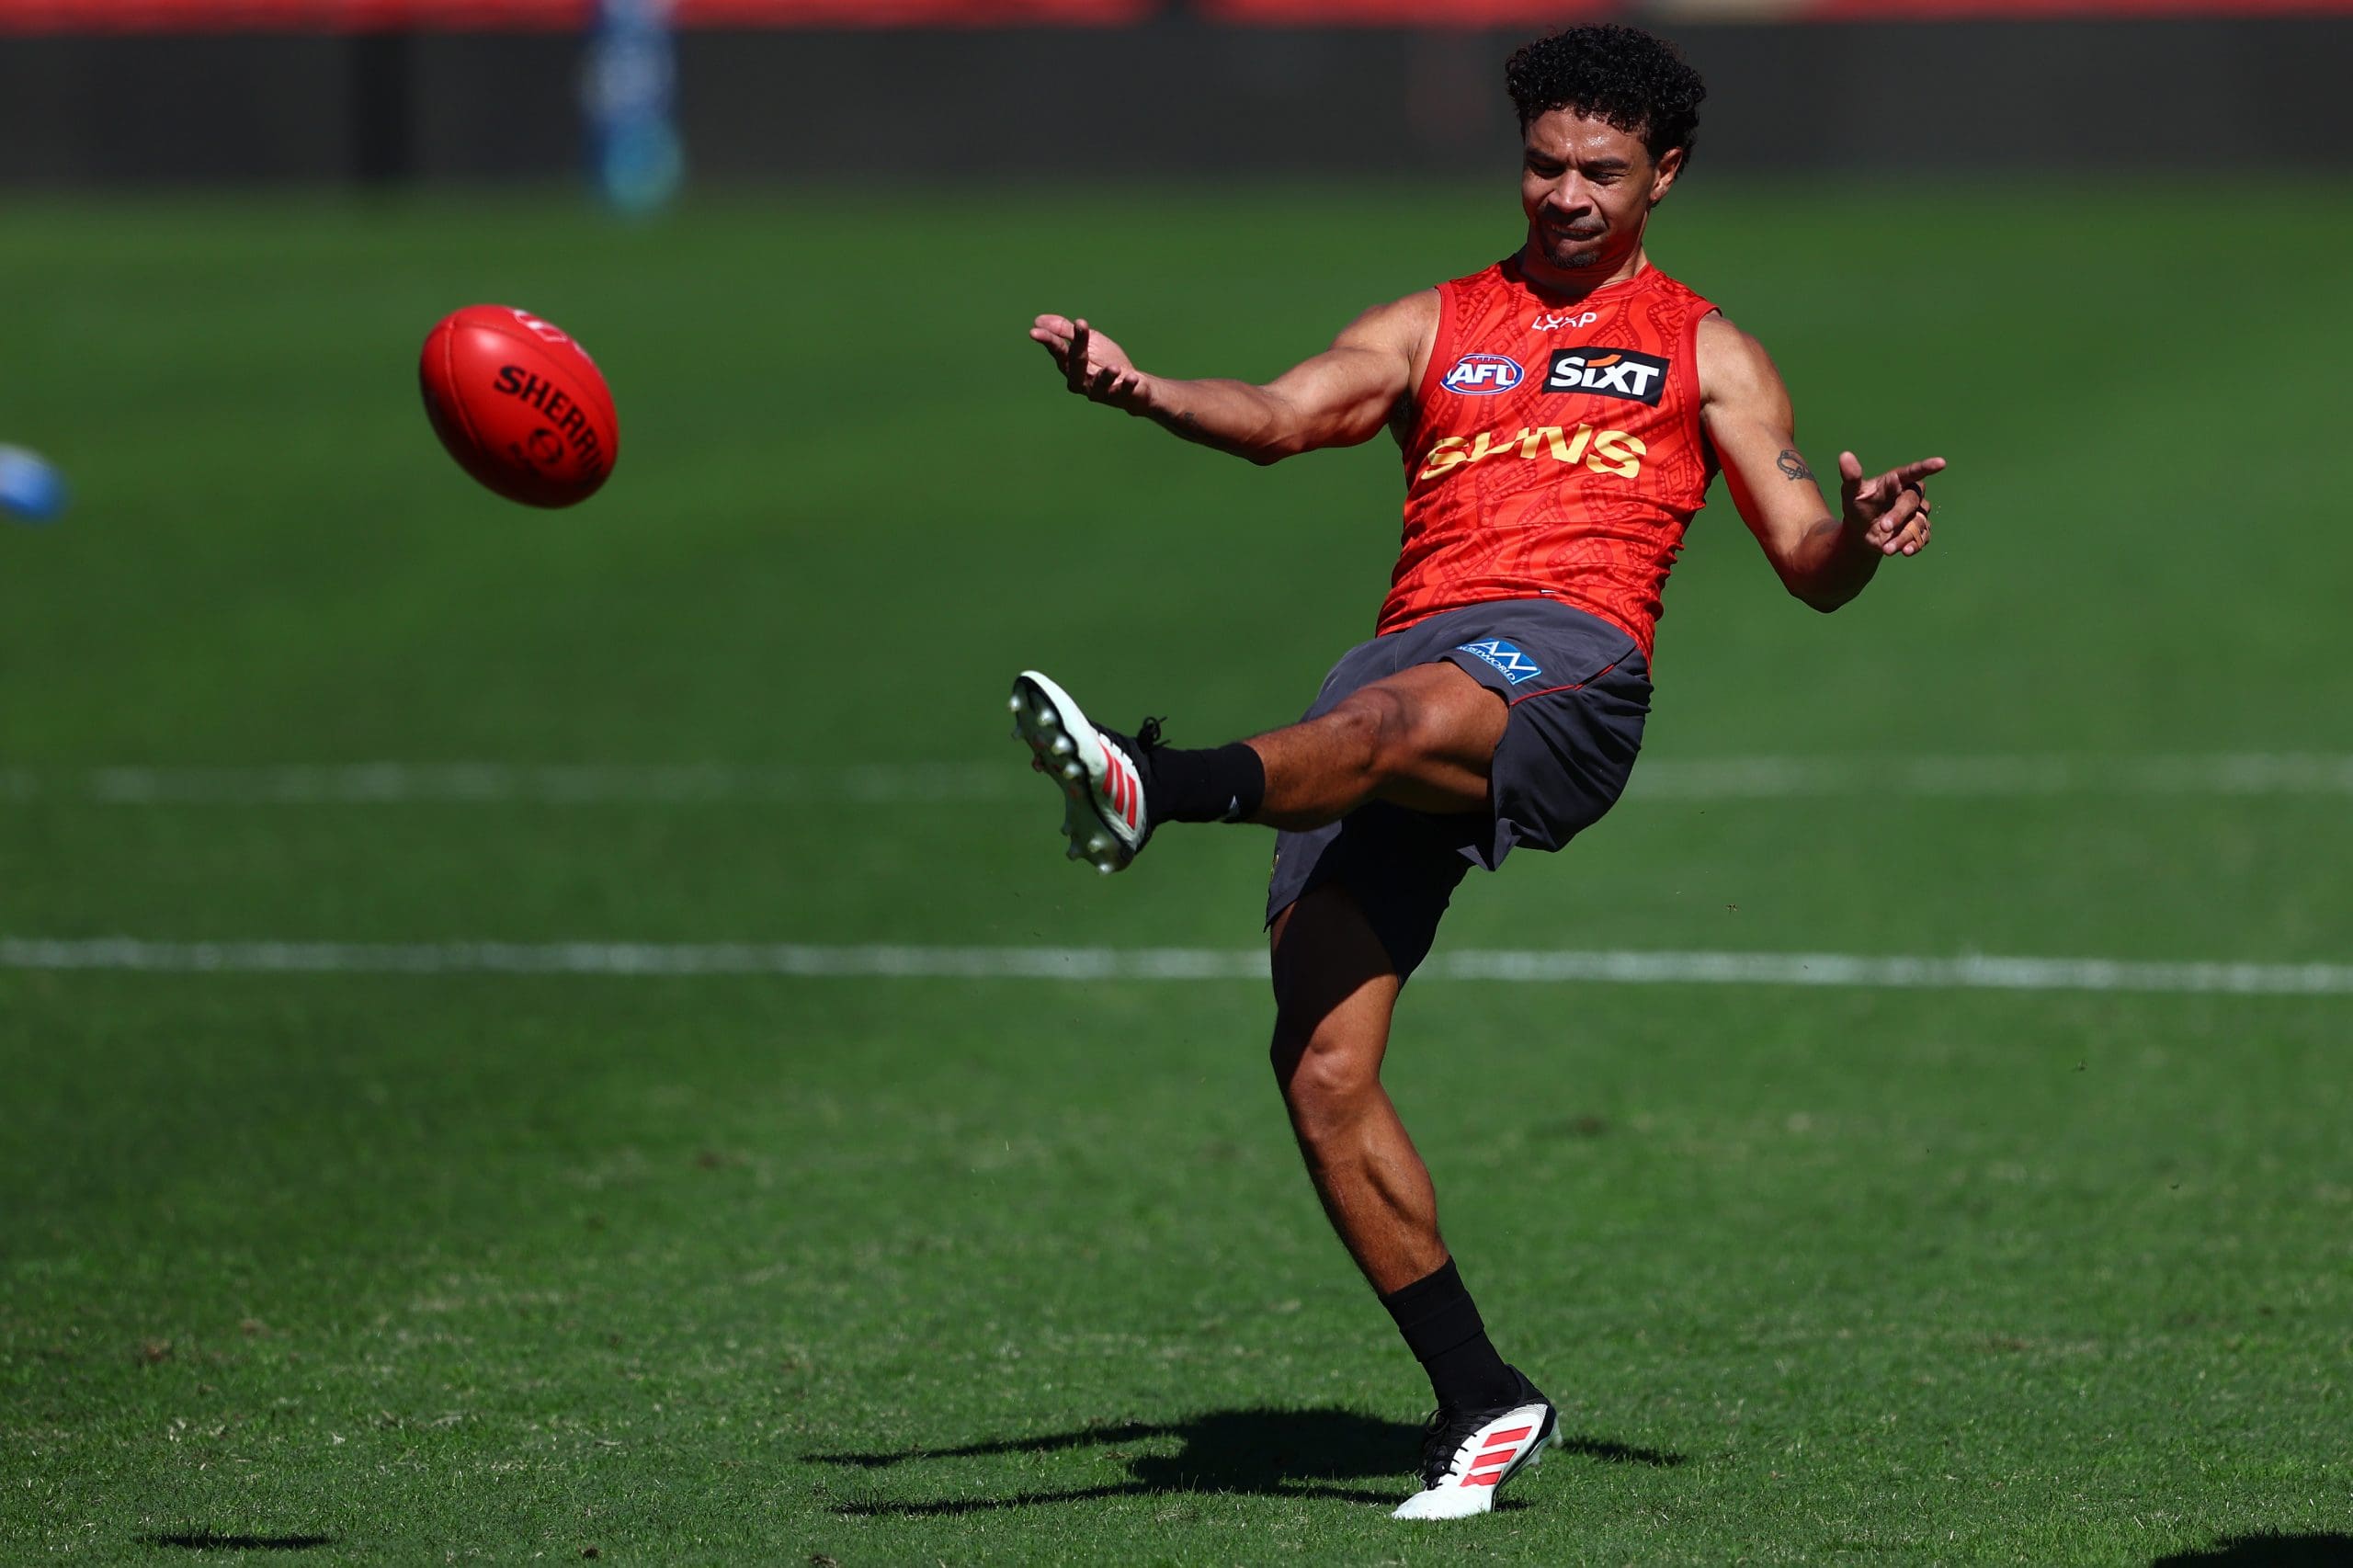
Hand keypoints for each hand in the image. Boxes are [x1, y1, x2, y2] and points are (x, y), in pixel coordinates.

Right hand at [1030, 314, 1153, 413]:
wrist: (1134, 384)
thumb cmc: (1106, 362)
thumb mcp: (1088, 341)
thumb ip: (1066, 331)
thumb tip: (1038, 320)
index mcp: (1071, 365)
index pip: (1058, 350)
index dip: (1048, 340)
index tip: (1034, 331)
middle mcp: (1081, 381)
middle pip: (1076, 364)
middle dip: (1077, 345)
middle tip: (1080, 323)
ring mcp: (1100, 391)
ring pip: (1098, 385)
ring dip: (1105, 376)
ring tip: (1114, 367)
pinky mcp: (1120, 397)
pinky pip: (1122, 393)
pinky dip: (1127, 386)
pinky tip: (1132, 377)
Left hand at [1839, 451, 1944, 556]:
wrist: (1860, 532)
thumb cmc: (1858, 506)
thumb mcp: (1851, 493)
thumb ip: (1851, 476)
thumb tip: (1845, 456)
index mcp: (1897, 481)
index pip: (1914, 472)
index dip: (1927, 467)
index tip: (1941, 463)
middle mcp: (1910, 495)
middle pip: (1913, 502)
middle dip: (1899, 515)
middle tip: (1883, 526)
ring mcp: (1916, 514)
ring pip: (1918, 522)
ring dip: (1904, 536)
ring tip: (1887, 548)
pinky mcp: (1918, 530)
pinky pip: (1923, 537)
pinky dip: (1914, 545)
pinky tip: (1905, 551)